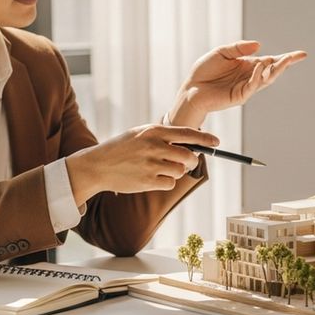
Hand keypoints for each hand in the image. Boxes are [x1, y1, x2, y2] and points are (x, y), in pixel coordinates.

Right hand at [65, 125, 219, 203]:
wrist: (98, 165)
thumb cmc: (122, 148)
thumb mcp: (141, 133)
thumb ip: (163, 135)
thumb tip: (192, 142)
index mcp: (154, 131)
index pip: (188, 134)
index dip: (205, 139)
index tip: (216, 143)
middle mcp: (154, 146)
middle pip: (189, 156)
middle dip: (192, 161)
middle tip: (188, 162)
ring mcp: (151, 165)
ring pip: (180, 171)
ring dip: (177, 172)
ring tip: (161, 168)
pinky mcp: (147, 181)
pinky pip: (170, 183)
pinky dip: (167, 182)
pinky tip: (154, 177)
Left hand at [177, 41, 306, 116]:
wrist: (191, 89)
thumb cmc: (204, 71)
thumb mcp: (222, 52)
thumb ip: (239, 47)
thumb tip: (259, 45)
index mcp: (248, 65)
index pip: (271, 60)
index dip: (286, 58)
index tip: (302, 54)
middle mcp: (250, 76)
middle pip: (273, 70)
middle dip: (286, 63)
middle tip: (298, 56)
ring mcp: (246, 87)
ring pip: (266, 79)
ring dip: (275, 69)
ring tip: (283, 60)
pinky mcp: (239, 96)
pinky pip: (252, 85)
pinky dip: (257, 76)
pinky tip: (259, 66)